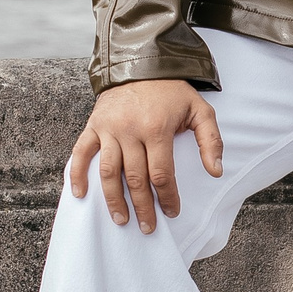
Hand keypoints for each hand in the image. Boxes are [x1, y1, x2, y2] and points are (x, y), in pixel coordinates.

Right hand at [68, 79, 223, 233]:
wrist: (141, 64)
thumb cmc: (172, 91)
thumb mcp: (200, 109)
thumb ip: (211, 140)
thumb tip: (215, 172)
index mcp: (156, 128)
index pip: (161, 174)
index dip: (168, 197)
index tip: (172, 212)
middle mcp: (129, 130)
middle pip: (135, 179)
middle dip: (142, 207)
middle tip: (147, 227)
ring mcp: (108, 129)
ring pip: (108, 172)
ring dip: (113, 199)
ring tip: (120, 219)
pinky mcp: (93, 126)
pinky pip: (81, 153)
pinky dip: (77, 174)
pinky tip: (80, 194)